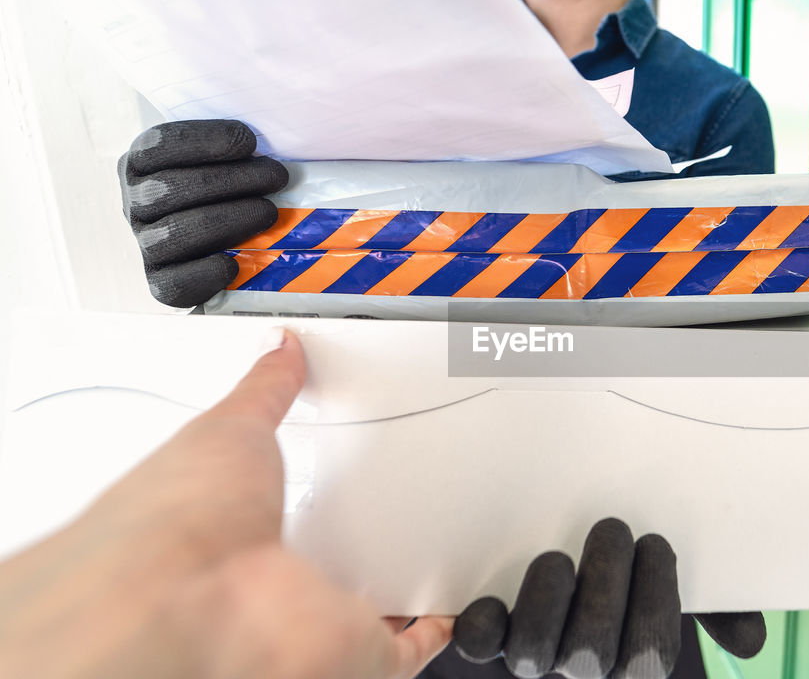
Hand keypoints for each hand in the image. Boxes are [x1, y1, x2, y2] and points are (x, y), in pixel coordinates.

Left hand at [0, 329, 451, 678]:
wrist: (186, 598)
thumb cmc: (177, 521)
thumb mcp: (228, 425)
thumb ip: (265, 388)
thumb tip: (279, 350)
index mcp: (228, 525)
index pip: (270, 505)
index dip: (293, 491)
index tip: (321, 468)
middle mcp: (268, 576)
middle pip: (317, 560)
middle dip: (345, 544)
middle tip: (378, 514)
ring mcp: (309, 611)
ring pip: (357, 605)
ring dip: (385, 590)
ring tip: (411, 559)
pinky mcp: (352, 645)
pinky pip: (402, 649)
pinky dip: (428, 631)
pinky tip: (440, 611)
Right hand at [118, 119, 288, 306]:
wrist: (212, 252)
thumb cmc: (224, 193)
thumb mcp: (219, 161)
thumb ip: (230, 151)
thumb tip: (268, 148)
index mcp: (140, 163)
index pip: (161, 144)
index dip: (205, 140)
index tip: (250, 140)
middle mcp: (135, 203)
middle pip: (170, 187)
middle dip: (231, 180)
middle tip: (276, 176)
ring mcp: (145, 244)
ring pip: (175, 232)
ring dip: (228, 219)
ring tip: (268, 212)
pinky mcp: (160, 282)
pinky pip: (177, 282)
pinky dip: (207, 272)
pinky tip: (235, 264)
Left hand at [453, 518, 764, 678]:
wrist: (582, 570)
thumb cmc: (641, 578)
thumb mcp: (689, 590)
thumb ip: (723, 610)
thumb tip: (752, 642)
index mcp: (634, 661)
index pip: (647, 655)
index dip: (652, 599)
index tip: (656, 541)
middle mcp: (582, 668)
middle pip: (588, 654)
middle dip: (602, 587)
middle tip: (612, 528)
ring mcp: (535, 654)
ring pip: (532, 654)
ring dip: (545, 601)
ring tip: (560, 557)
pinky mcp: (491, 635)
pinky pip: (480, 642)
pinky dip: (480, 623)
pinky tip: (490, 596)